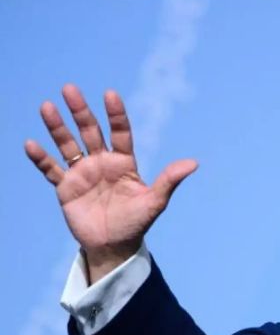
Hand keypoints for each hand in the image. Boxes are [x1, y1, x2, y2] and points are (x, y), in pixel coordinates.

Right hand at [24, 84, 196, 283]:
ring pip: (67, 145)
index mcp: (124, 162)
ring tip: (46, 106)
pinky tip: (31, 144)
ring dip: (57, 127)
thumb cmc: (136, 222)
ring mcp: (82, 173)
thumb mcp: (155, 202)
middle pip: (89, 131)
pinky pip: (51, 170)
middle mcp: (102, 162)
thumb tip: (193, 163)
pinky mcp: (65, 187)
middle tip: (70, 88)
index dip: (115, 114)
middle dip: (80, 111)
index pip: (120, 132)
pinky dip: (41, 158)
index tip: (110, 94)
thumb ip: (169, 181)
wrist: (113, 246)